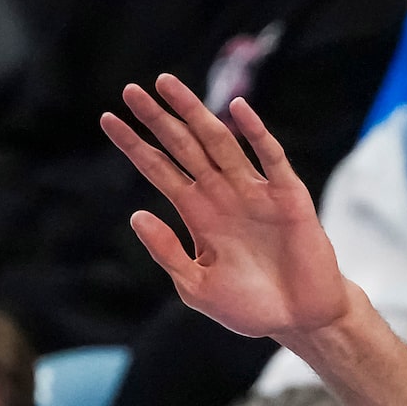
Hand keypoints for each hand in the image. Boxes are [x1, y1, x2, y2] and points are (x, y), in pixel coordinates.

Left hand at [100, 75, 347, 344]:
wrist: (299, 320)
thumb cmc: (249, 307)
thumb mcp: (198, 288)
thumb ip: (167, 253)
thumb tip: (136, 215)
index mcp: (198, 213)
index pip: (160, 170)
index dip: (135, 145)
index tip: (107, 119)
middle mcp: (222, 194)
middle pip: (184, 147)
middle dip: (158, 119)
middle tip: (130, 90)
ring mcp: (254, 192)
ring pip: (219, 142)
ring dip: (194, 114)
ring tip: (167, 85)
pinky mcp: (287, 196)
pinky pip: (270, 158)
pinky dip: (256, 133)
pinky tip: (237, 110)